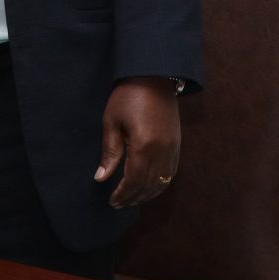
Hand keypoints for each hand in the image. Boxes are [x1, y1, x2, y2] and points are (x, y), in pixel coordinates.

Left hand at [95, 77, 181, 209]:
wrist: (153, 75)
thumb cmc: (128, 96)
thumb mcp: (112, 122)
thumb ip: (109, 152)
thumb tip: (101, 178)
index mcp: (144, 146)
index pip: (133, 181)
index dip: (122, 194)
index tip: (112, 201)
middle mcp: (162, 151)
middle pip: (148, 185)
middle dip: (133, 197)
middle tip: (119, 204)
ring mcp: (172, 148)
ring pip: (162, 181)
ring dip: (147, 194)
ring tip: (132, 199)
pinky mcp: (177, 144)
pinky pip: (171, 172)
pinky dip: (161, 184)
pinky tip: (151, 186)